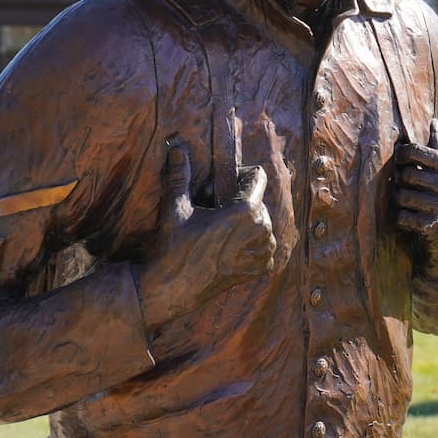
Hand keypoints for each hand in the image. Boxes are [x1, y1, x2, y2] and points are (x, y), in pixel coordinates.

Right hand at [136, 139, 275, 329]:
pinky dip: (249, 242)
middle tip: (209, 209)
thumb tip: (177, 147)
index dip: (238, 176)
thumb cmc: (173, 247)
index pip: (257, 176)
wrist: (172, 290)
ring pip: (261, 221)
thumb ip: (180, 175)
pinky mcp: (262, 268)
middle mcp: (262, 229)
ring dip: (244, 221)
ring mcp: (265, 251)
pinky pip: (264, 243)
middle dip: (236, 199)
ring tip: (216, 228)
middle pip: (257, 199)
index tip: (217, 187)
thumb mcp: (176, 208)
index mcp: (246, 210)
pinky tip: (226, 246)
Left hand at [393, 118, 437, 279]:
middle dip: (401, 182)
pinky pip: (403, 217)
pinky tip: (410, 218)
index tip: (401, 161)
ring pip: (402, 196)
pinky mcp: (434, 226)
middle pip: (406, 175)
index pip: (415, 151)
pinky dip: (402, 219)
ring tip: (408, 203)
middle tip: (406, 187)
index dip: (402, 155)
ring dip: (400, 201)